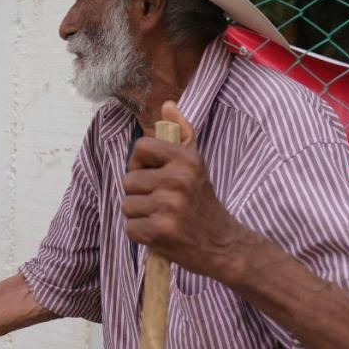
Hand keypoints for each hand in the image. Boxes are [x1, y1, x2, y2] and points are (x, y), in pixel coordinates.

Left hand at [121, 102, 246, 280]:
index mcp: (186, 159)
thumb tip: (167, 105)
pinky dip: (141, 233)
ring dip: (139, 214)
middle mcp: (178, 180)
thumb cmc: (202, 200)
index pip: (140, 148)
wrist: (222, 244)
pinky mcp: (160, 231)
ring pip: (127, 205)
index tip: (152, 174)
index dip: (140, 163)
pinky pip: (130, 227)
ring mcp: (169, 207)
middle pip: (128, 180)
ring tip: (161, 216)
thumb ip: (182, 132)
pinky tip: (160, 232)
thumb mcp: (196, 162)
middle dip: (139, 193)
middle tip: (161, 201)